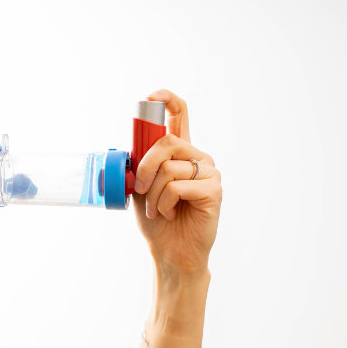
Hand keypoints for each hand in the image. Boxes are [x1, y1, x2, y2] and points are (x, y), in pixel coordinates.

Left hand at [132, 89, 221, 273]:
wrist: (169, 252)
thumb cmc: (156, 220)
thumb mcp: (140, 186)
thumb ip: (141, 163)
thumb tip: (133, 146)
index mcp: (180, 153)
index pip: (180, 116)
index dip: (167, 101)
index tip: (152, 96)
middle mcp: (197, 157)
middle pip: (167, 142)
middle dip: (145, 166)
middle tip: (140, 188)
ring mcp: (209, 173)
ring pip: (169, 168)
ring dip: (153, 193)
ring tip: (157, 209)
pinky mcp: (213, 190)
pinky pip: (177, 186)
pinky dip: (164, 202)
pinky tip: (169, 213)